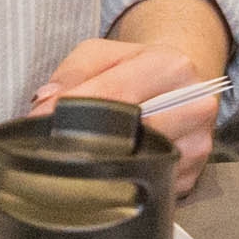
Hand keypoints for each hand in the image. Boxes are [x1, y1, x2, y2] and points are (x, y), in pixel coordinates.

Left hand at [37, 29, 223, 185]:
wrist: (178, 85)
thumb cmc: (136, 69)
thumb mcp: (101, 54)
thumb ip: (72, 72)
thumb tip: (46, 103)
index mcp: (172, 66)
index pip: (116, 92)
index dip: (73, 108)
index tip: (40, 121)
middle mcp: (195, 104)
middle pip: (131, 132)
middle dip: (88, 139)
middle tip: (56, 143)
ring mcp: (198, 143)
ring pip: (141, 162)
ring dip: (106, 163)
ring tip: (85, 153)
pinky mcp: (194, 175)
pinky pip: (152, 184)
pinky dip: (127, 180)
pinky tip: (115, 168)